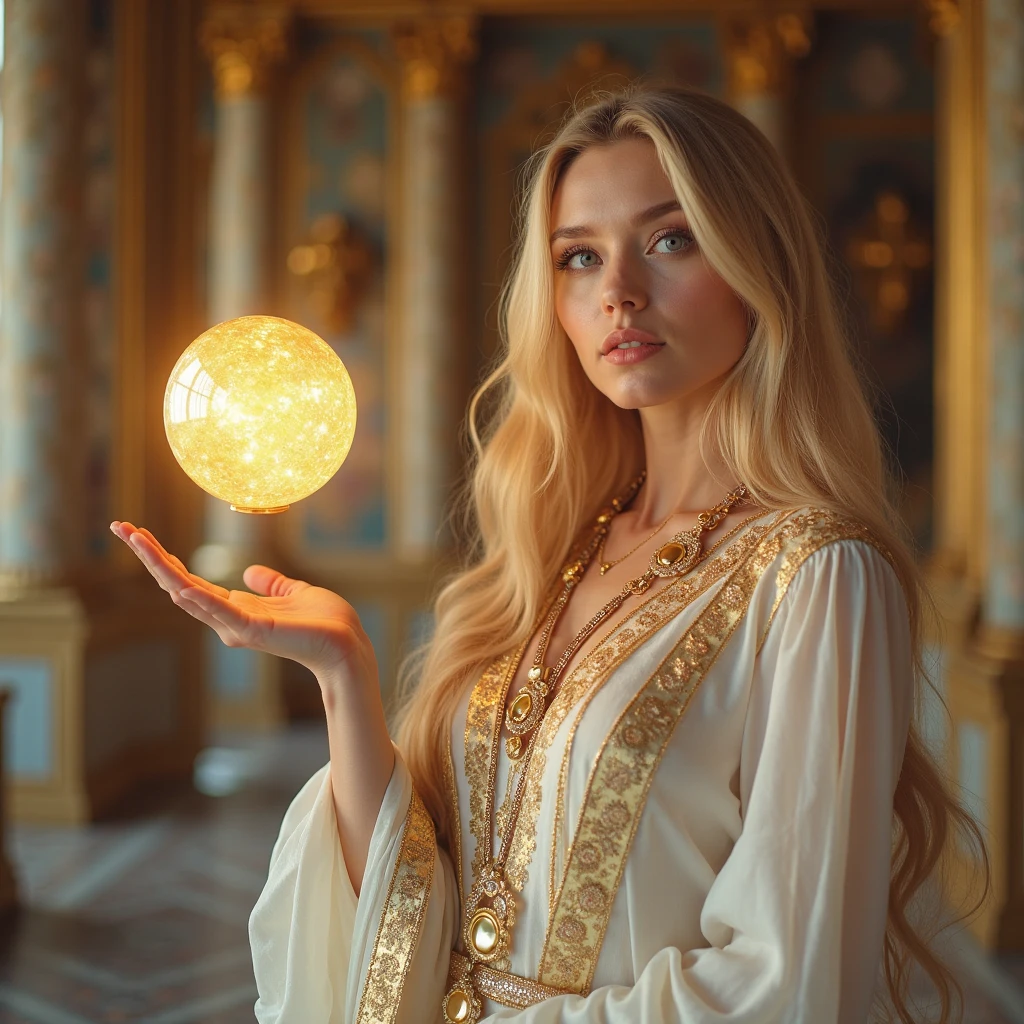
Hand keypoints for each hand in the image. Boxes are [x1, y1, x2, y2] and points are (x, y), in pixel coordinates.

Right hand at [110, 521, 377, 690]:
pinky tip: (176, 582)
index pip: (189, 580)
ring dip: (161, 567)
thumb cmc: (324, 622)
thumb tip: (250, 572)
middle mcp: (228, 619)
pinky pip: (219, 611)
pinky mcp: (253, 631)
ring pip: (188, 593)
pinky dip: (197, 597)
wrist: (346, 645)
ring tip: (136, 540)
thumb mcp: (293, 591)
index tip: (139, 534)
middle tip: (120, 528)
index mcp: (236, 608)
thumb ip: (271, 583)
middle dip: (149, 556)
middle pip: (177, 583)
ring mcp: (237, 626)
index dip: (163, 558)